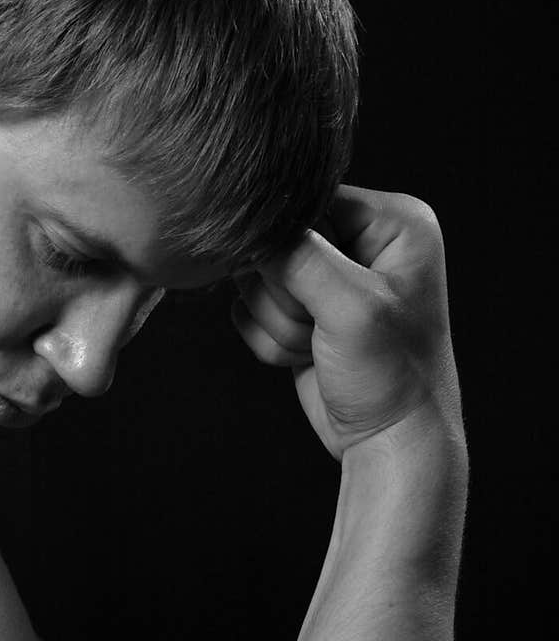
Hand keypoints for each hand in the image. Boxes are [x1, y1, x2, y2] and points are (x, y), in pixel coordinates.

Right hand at [232, 185, 461, 458]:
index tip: (314, 289)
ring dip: (280, 323)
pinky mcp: (301, 309)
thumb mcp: (351, 308)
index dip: (293, 245)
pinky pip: (250, 309)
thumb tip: (246, 227)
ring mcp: (328, 277)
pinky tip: (307, 357)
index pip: (309, 198)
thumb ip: (299, 257)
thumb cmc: (391, 376)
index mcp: (394, 222)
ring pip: (257, 278)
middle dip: (287, 294)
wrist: (389, 441)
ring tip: (321, 346)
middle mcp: (363, 241)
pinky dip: (270, 340)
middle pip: (276, 239)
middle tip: (324, 327)